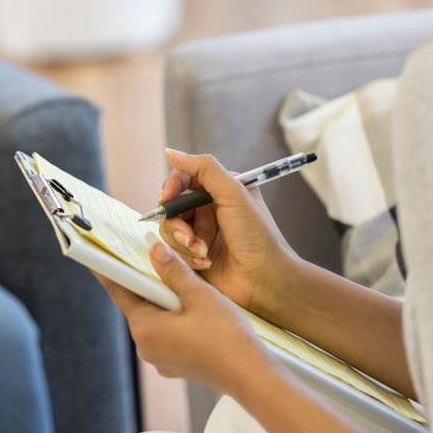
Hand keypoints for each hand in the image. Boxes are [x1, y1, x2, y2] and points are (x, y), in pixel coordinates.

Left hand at [96, 240, 273, 394]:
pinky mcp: (176, 363)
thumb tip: (154, 249)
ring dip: (164, 299)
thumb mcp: (198, 294)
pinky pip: (168, 333)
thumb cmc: (226, 337)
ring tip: (179, 280)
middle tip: (149, 257)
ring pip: (155, 318)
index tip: (98, 256)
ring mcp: (161, 358)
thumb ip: (172, 270)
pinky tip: (191, 307)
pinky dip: (174, 317)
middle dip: (146, 281)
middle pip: (138, 304)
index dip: (110, 270)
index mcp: (144, 328)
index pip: (120, 291)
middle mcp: (146, 346)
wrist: (252, 377)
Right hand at [156, 149, 298, 315]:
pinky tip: (205, 262)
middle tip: (186, 235)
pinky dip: (186, 256)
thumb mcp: (234, 194)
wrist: (266, 280)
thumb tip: (171, 152)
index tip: (166, 199)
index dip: (170, 188)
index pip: (183, 179)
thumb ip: (204, 169)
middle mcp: (208, 209)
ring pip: (169, 229)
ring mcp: (200, 232)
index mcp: (220, 190)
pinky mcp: (194, 253)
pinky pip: (174, 250)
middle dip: (175, 222)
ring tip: (202, 251)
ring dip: (182, 241)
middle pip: (171, 206)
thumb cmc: (258, 237)